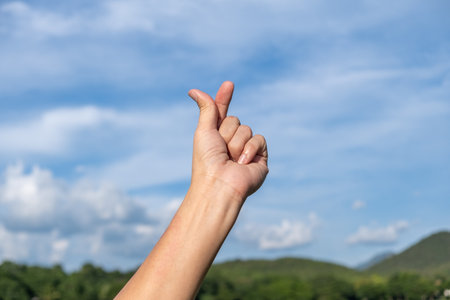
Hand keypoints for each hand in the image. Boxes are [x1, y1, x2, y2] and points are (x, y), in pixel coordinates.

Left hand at [188, 81, 267, 201]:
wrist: (220, 184)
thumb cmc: (207, 161)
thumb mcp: (204, 131)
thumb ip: (206, 109)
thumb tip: (194, 90)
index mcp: (216, 135)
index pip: (222, 112)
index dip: (224, 98)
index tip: (228, 84)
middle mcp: (231, 141)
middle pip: (234, 119)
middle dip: (226, 133)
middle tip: (221, 151)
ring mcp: (246, 148)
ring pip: (246, 129)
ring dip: (236, 144)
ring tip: (231, 160)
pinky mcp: (260, 156)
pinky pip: (259, 139)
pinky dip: (250, 149)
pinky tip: (243, 163)